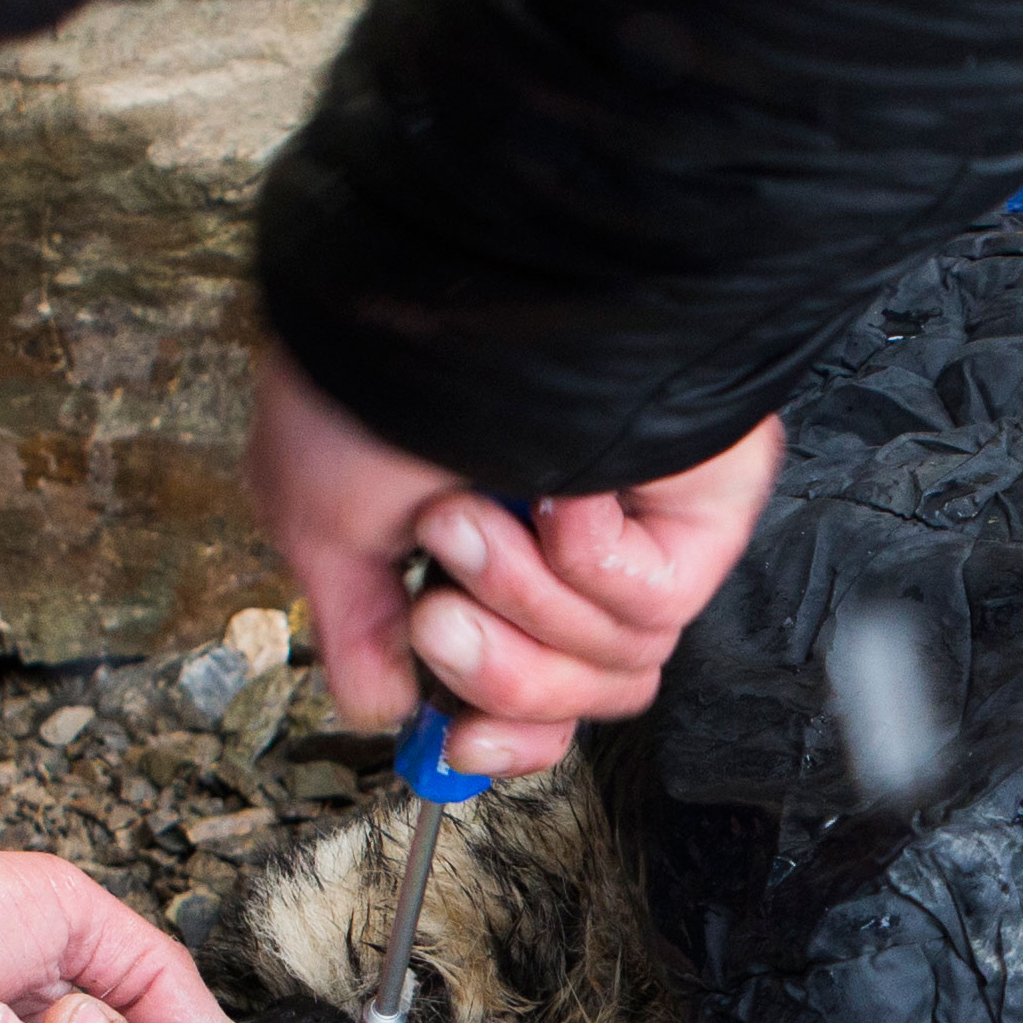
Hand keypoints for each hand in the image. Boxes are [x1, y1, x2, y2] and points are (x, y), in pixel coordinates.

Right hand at [247, 340, 783, 777]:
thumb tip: (384, 709)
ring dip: (525, 604)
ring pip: (615, 661)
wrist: (450, 277)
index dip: (497, 738)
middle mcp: (566, 548)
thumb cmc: (377, 363)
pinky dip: (586, 562)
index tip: (452, 745)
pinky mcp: (699, 510)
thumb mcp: (323, 514)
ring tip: (475, 518)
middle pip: (575, 695)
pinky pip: (653, 601)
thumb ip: (357, 627)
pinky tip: (562, 494)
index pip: (526, 693)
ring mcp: (639, 528)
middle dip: (500, 675)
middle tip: (439, 617)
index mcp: (485, 551)